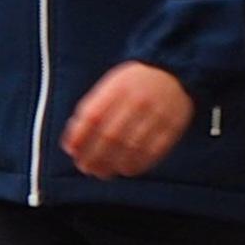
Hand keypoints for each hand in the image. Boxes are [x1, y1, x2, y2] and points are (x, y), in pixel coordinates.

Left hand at [61, 61, 195, 180]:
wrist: (173, 72)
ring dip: (113, 164)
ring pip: (131, 146)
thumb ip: (92, 109)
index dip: (79, 137)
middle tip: (86, 168)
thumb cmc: (133, 85)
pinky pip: (153, 150)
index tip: (72, 152)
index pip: (92, 116)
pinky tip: (126, 170)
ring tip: (103, 172)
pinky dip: (137, 164)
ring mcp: (156, 114)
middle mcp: (136, 101)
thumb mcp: (110, 86)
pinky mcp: (173, 126)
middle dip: (94, 156)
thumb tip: (71, 143)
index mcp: (117, 88)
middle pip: (110, 135)